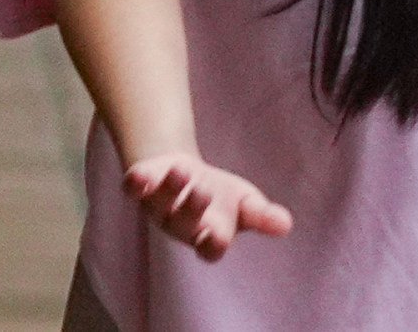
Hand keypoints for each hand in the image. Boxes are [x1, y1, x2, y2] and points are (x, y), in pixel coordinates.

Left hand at [121, 154, 293, 260]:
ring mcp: (156, 207)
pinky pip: (133, 189)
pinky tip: (140, 174)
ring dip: (170, 188)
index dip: (212, 243)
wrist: (181, 169)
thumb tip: (285, 224)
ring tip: (183, 169)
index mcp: (207, 235)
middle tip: (204, 189)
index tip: (219, 235)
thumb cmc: (218, 195)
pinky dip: (136, 182)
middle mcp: (179, 225)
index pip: (209, 249)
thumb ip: (262, 216)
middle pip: (184, 224)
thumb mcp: (244, 202)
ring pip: (160, 203)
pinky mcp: (139, 187)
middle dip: (193, 207)